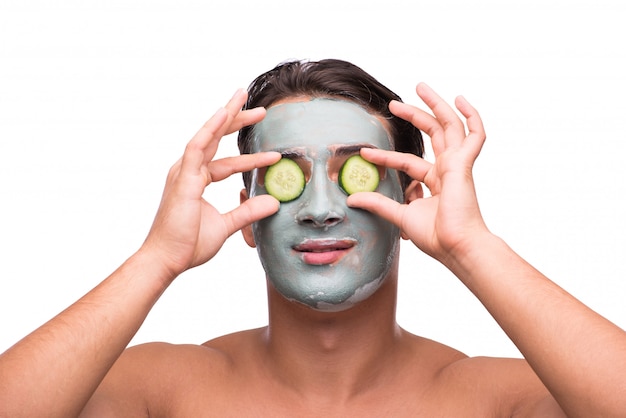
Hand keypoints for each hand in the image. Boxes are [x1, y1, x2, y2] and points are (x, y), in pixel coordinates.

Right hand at [141, 89, 280, 279]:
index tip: (274, 154)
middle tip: (260, 109)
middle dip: (237, 121)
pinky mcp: (182, 178)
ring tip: (244, 97)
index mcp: (195, 179)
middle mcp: (188, 171)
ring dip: (226, 116)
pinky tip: (224, 114)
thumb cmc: (188, 245)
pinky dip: (210, 129)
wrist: (166, 260)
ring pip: (207, 136)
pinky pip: (197, 147)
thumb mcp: (226, 226)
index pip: (226, 161)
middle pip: (216, 139)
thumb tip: (274, 202)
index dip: (250, 156)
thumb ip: (248, 212)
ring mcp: (183, 172)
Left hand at [347, 83, 488, 262]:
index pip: (407, 162)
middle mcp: (447, 170)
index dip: (385, 157)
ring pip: (449, 126)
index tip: (364, 153)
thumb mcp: (400, 215)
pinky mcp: (464, 164)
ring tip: (419, 87)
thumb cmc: (436, 237)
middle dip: (415, 115)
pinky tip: (460, 99)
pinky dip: (471, 116)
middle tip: (394, 103)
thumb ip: (378, 204)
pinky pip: (475, 135)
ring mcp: (458, 165)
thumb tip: (352, 198)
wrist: (455, 247)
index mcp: (435, 183)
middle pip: (432, 134)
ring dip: (436, 105)